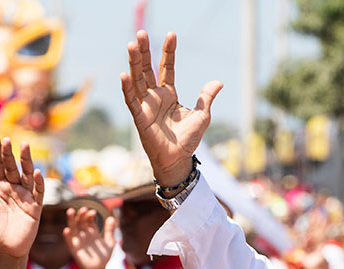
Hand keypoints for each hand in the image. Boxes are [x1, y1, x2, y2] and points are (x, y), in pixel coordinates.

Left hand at [0, 132, 43, 257]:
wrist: (5, 251)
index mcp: (1, 188)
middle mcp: (14, 189)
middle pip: (12, 167)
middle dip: (10, 153)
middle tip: (7, 139)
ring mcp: (26, 197)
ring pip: (27, 175)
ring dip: (26, 161)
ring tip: (24, 146)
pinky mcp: (35, 208)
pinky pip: (38, 193)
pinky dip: (39, 183)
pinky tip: (37, 173)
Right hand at [64, 207, 116, 268]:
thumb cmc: (104, 256)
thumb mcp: (110, 242)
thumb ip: (110, 231)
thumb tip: (111, 217)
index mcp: (92, 232)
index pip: (88, 220)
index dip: (90, 215)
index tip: (93, 212)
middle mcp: (84, 234)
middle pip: (80, 221)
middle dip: (81, 215)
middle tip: (83, 208)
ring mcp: (79, 241)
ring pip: (73, 228)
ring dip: (71, 220)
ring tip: (70, 211)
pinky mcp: (75, 250)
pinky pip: (69, 242)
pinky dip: (67, 236)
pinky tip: (66, 230)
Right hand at [121, 31, 222, 186]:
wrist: (177, 160)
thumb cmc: (188, 140)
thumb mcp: (202, 115)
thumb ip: (206, 97)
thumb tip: (218, 82)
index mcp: (169, 94)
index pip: (167, 68)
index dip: (169, 52)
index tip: (172, 34)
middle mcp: (154, 97)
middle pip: (147, 69)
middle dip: (144, 51)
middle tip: (140, 33)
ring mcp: (145, 106)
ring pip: (137, 80)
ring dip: (133, 63)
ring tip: (131, 45)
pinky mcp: (139, 118)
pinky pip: (131, 101)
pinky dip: (127, 88)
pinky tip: (125, 74)